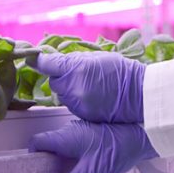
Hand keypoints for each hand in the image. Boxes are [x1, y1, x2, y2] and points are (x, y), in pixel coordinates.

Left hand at [30, 52, 144, 122]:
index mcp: (76, 69)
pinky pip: (71, 105)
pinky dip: (76, 99)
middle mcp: (73, 87)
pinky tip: (92, 96)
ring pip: (61, 94)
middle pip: (54, 81)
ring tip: (90, 85)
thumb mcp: (98, 57)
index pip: (48, 64)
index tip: (33, 58)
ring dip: (69, 89)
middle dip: (62, 77)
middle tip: (79, 74)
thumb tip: (56, 60)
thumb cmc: (122, 72)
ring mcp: (77, 103)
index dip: (39, 60)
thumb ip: (74, 60)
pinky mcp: (82, 114)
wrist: (140, 94)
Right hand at [30, 120, 157, 172]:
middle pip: (47, 154)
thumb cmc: (118, 148)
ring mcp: (79, 138)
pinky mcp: (89, 144)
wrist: (142, 137)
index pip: (36, 144)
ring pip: (60, 158)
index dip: (31, 161)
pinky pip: (72, 158)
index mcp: (64, 137)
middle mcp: (69, 135)